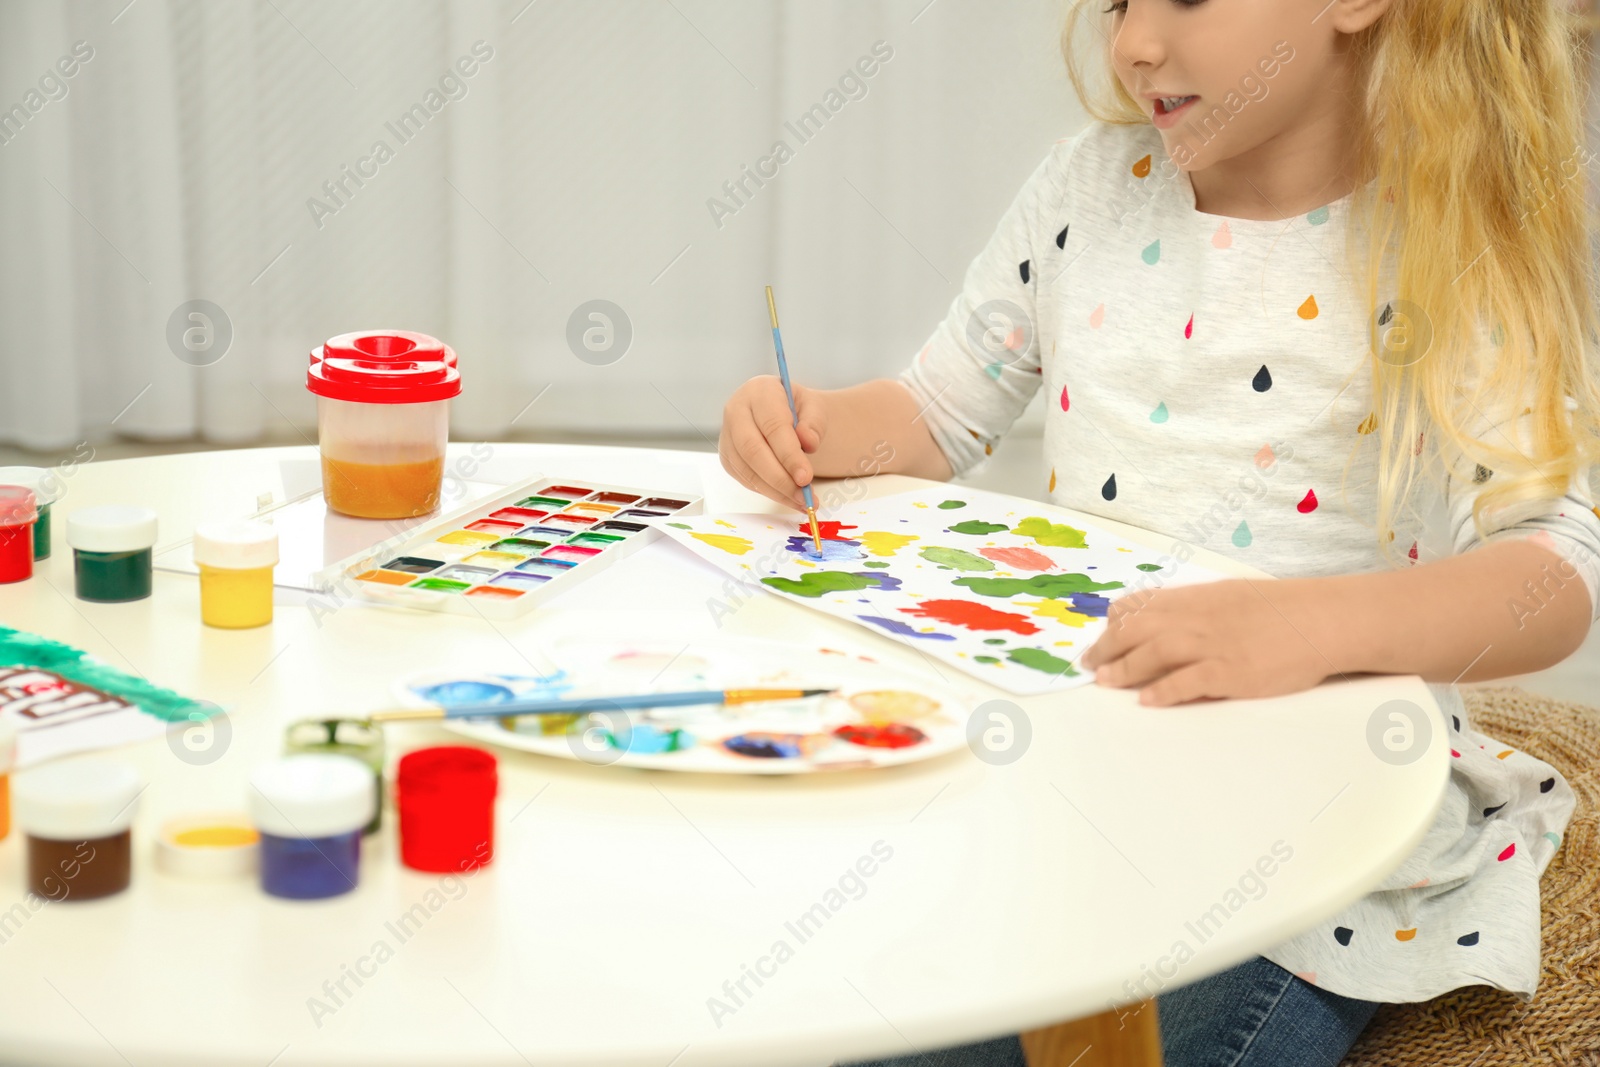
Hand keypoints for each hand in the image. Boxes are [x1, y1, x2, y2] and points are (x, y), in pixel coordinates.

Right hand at [719, 375, 826, 508]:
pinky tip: (789, 497)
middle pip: (753, 450)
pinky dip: (769, 492)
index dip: (789, 455)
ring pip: (747, 469)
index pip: (772, 427)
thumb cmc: (797, 410)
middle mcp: (735, 411)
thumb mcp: (814, 407)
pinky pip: (746, 480)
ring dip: (776, 490)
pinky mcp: (727, 457)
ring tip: (802, 501)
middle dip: (780, 477)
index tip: (806, 477)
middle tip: (804, 495)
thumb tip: (808, 442)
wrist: (782, 413)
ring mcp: (727, 436)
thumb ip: (814, 423)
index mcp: (758, 391)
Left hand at [1079, 579, 1341, 705]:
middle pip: (1138, 628)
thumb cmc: (1284, 610)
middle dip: (1108, 645)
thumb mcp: (1233, 597)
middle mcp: (1200, 618)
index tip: (1101, 633)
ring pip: (1155, 652)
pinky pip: (1188, 681)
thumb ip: (1199, 608)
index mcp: (1199, 598)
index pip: (1144, 604)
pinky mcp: (1232, 671)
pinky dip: (1163, 690)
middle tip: (1089, 663)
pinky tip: (1147, 700)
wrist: (1325, 619)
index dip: (1117, 620)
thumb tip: (1168, 623)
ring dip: (1125, 667)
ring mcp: (1215, 644)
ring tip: (1105, 681)